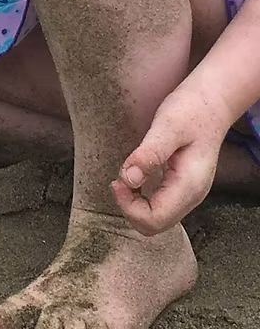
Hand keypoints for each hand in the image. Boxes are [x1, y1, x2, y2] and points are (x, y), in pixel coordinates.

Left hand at [111, 84, 228, 234]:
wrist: (211, 103)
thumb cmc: (191, 110)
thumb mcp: (168, 126)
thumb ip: (149, 153)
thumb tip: (128, 179)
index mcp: (189, 186)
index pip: (154, 220)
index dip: (129, 206)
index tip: (117, 180)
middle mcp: (191, 196)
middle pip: (154, 225)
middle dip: (129, 207)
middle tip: (118, 179)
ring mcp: (187, 193)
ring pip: (156, 218)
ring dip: (134, 203)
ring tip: (125, 175)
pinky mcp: (181, 187)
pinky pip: (158, 205)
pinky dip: (141, 197)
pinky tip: (134, 176)